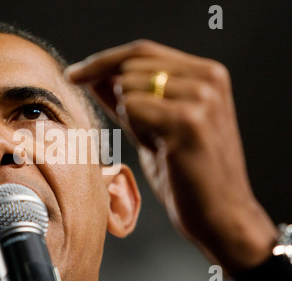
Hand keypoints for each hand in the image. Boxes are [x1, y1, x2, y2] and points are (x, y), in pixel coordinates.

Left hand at [66, 40, 276, 274]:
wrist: (219, 216)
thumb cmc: (186, 173)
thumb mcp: (155, 126)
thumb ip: (129, 98)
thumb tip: (95, 75)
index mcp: (206, 73)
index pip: (140, 51)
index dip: (102, 61)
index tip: (73, 75)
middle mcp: (208, 78)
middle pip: (129, 67)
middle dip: (122, 101)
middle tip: (152, 135)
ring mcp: (201, 98)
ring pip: (127, 88)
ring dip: (131, 119)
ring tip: (161, 144)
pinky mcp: (188, 122)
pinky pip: (132, 109)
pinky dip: (135, 131)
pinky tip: (162, 150)